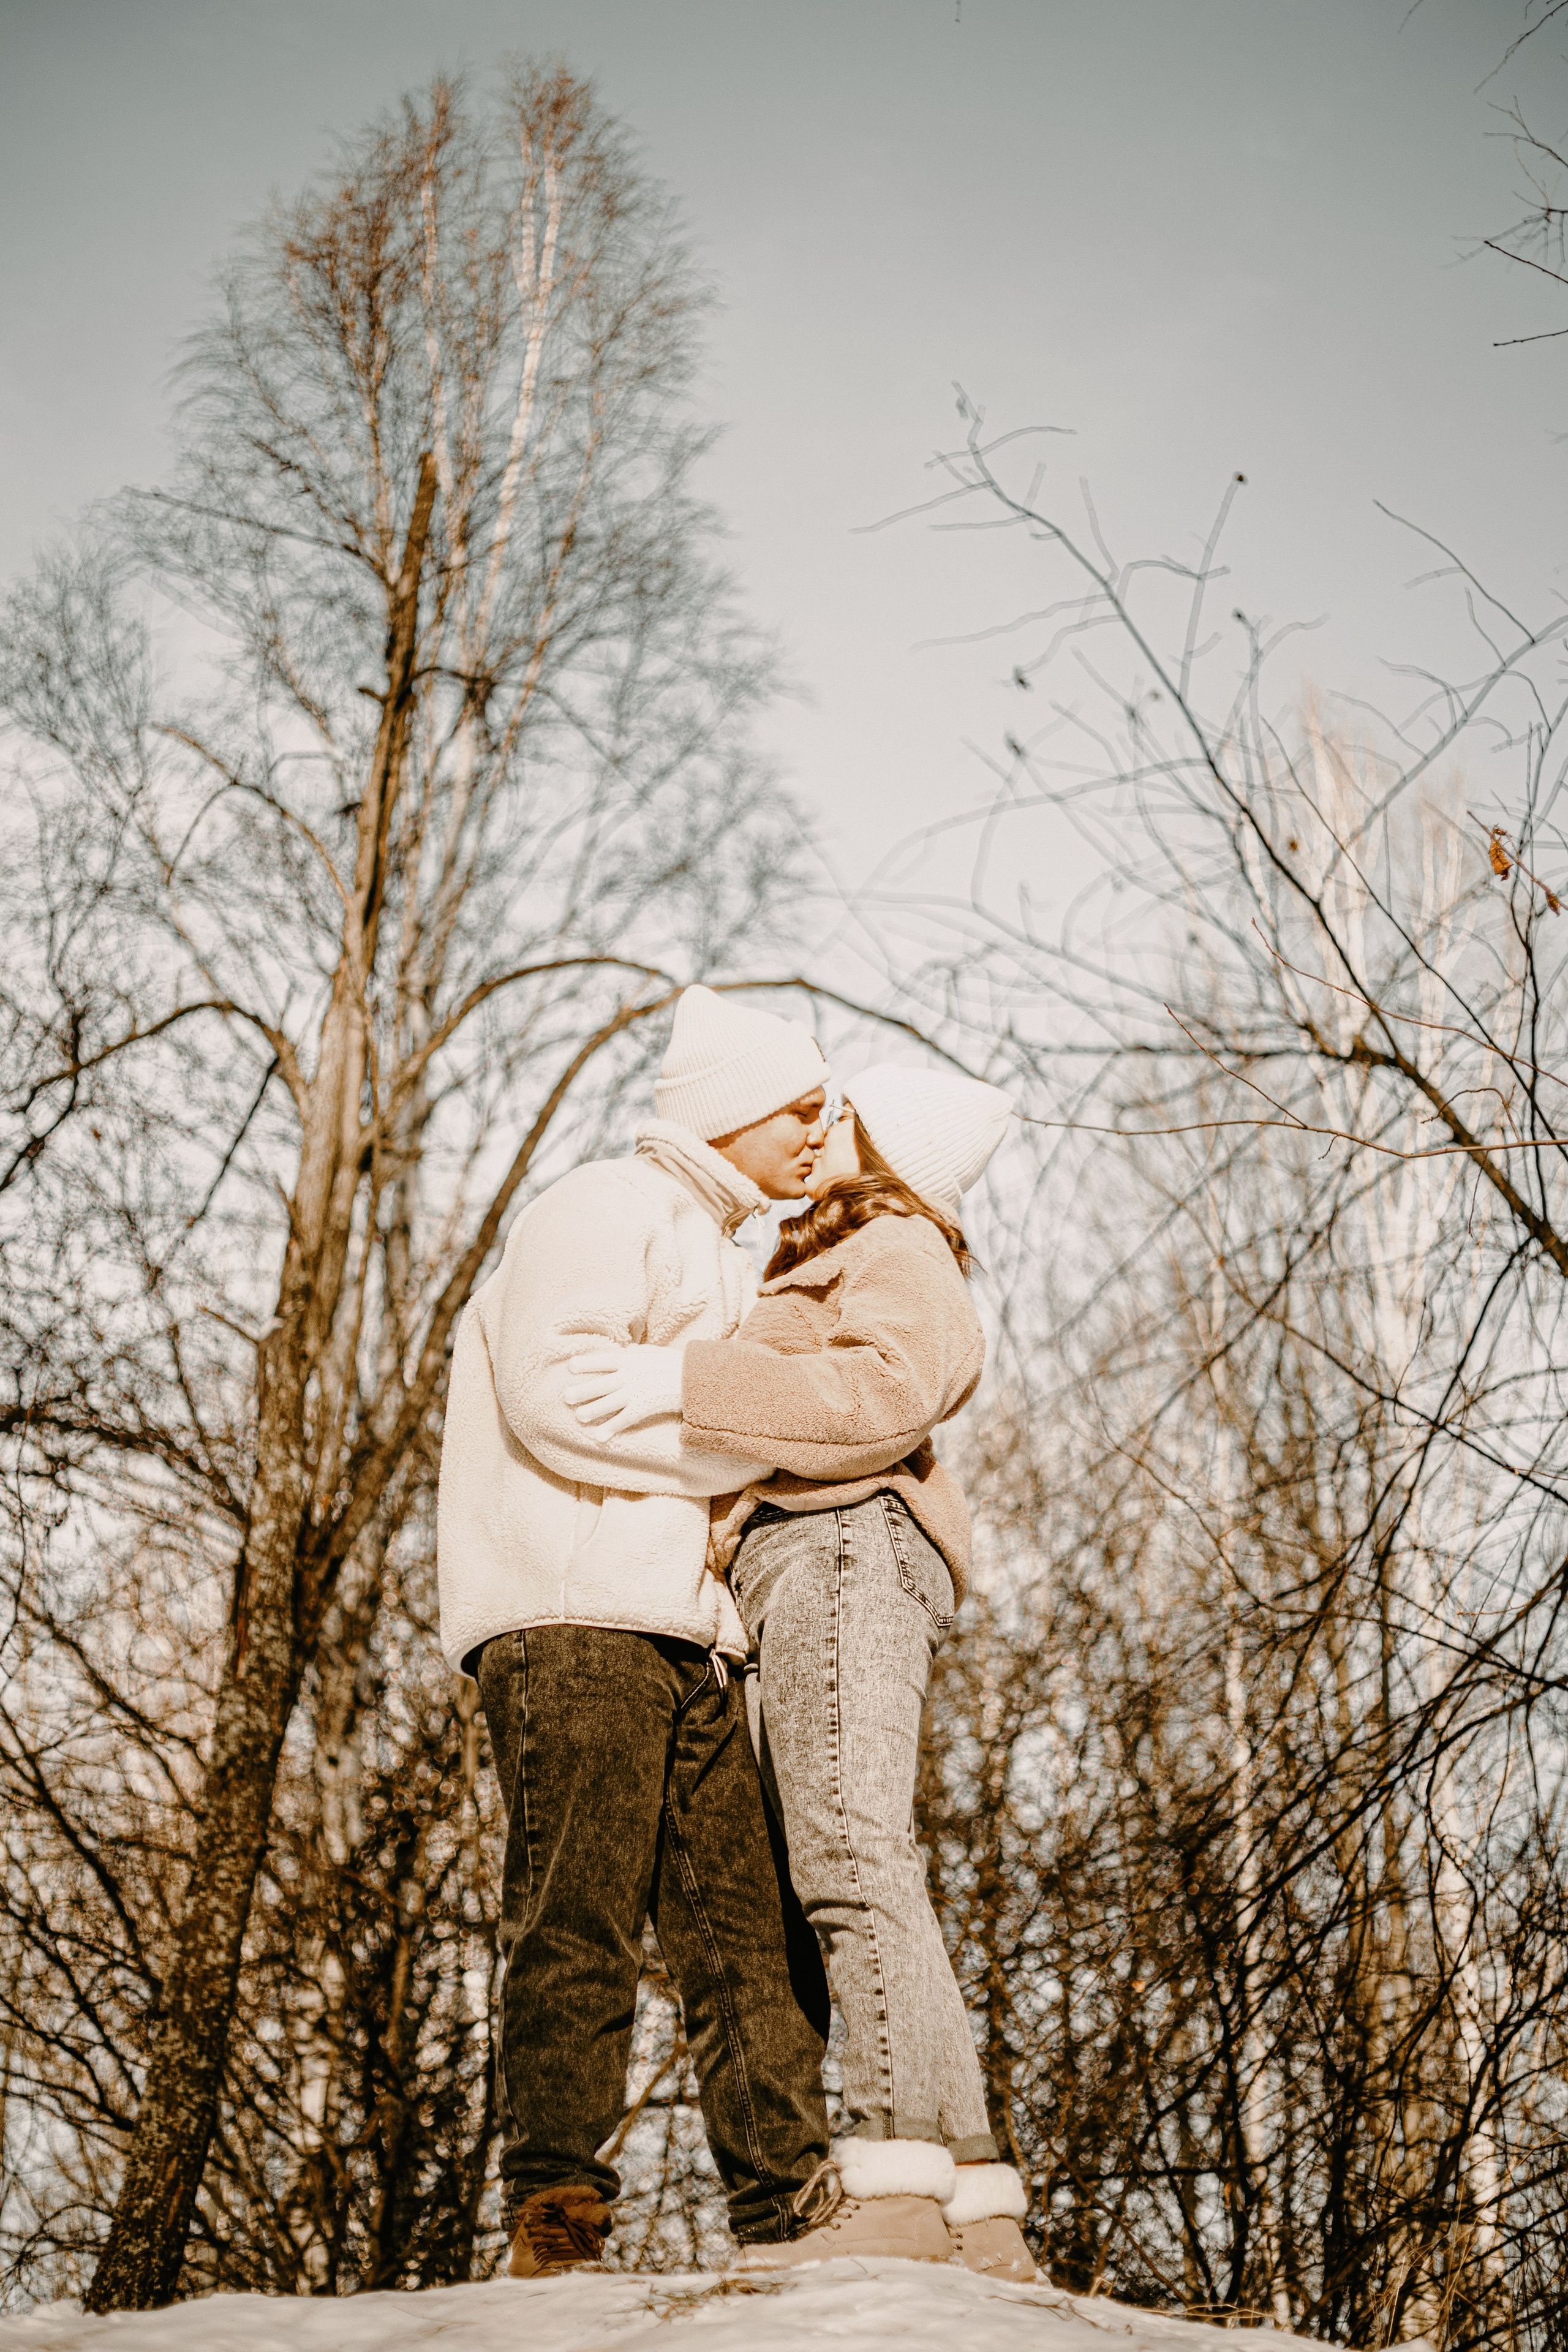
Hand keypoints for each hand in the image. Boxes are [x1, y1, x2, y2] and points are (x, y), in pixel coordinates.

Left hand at [564, 1345, 684, 1436]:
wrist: (697, 1379)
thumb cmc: (678, 1364)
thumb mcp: (658, 1353)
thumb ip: (641, 1352)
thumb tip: (630, 1348)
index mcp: (633, 1359)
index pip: (605, 1360)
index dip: (587, 1363)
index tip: (570, 1366)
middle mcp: (631, 1375)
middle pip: (602, 1383)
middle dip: (583, 1390)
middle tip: (565, 1396)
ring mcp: (637, 1392)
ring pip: (609, 1402)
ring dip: (593, 1410)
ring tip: (578, 1417)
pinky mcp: (645, 1407)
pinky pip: (624, 1419)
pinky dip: (611, 1428)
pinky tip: (599, 1436)